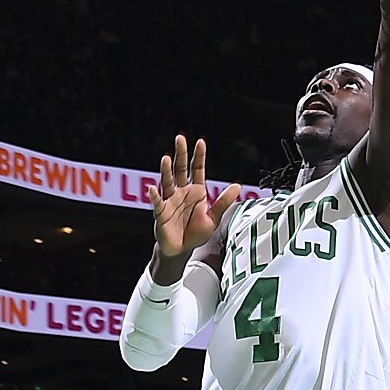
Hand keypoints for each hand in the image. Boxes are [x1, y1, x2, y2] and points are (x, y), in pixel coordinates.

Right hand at [149, 135, 237, 278]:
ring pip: (168, 182)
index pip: (197, 170)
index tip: (200, 142)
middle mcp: (182, 192)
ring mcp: (170, 201)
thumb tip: (237, 186)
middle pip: (180, 170)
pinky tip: (153, 188)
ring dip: (166, 171)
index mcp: (196, 192)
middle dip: (181, 154)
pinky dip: (155, 196)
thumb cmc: (195, 233)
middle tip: (180, 139)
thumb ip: (223, 202)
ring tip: (166, 158)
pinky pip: (158, 203)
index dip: (199, 156)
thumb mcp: (213, 218)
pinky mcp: (161, 213)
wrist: (181, 250)